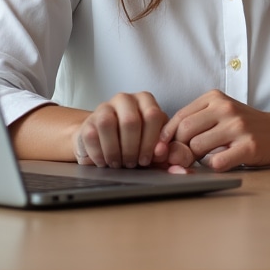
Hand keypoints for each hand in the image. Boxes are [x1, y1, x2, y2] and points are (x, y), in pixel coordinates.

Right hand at [74, 91, 193, 170]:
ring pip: (108, 124)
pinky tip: (105, 162)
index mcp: (146, 101)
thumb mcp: (152, 150)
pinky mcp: (87, 121)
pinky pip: (92, 136)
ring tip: (119, 163)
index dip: (151, 141)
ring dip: (115, 150)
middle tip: (133, 164)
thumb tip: (182, 170)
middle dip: (133, 148)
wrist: (101, 143)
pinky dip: (100, 154)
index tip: (148, 159)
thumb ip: (168, 158)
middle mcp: (125, 99)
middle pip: (131, 121)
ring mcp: (104, 107)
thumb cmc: (133, 145)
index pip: (154, 115)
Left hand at [159, 90, 269, 170]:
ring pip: (197, 147)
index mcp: (215, 98)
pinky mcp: (248, 146)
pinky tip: (224, 161)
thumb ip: (195, 121)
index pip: (179, 117)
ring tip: (209, 156)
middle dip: (180, 148)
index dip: (167, 137)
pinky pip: (216, 162)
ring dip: (198, 158)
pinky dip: (214, 166)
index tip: (164, 149)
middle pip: (185, 131)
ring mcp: (238, 126)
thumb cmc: (246, 125)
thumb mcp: (221, 112)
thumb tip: (164, 143)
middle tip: (187, 157)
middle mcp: (226, 108)